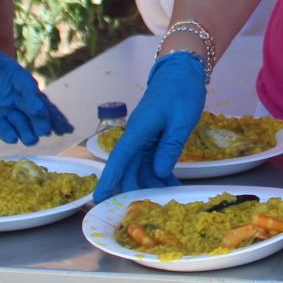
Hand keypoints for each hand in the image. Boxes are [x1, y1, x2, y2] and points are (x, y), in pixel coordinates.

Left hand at [0, 45, 73, 144]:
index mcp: (17, 77)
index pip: (29, 89)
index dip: (34, 99)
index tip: (39, 110)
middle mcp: (16, 94)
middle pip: (32, 108)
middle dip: (40, 119)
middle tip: (45, 131)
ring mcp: (6, 108)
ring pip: (22, 121)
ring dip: (28, 130)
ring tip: (32, 140)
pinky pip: (2, 127)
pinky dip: (7, 133)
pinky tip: (12, 139)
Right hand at [92, 52, 206, 201]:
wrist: (183, 71)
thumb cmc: (182, 91)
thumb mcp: (181, 119)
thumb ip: (170, 145)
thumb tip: (158, 171)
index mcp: (139, 129)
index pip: (119, 158)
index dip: (109, 179)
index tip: (99, 198)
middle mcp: (137, 136)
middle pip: (129, 168)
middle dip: (135, 190)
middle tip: (147, 211)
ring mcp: (144, 138)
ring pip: (141, 168)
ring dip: (151, 184)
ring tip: (166, 200)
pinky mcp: (153, 139)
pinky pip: (152, 161)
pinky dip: (160, 174)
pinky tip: (171, 185)